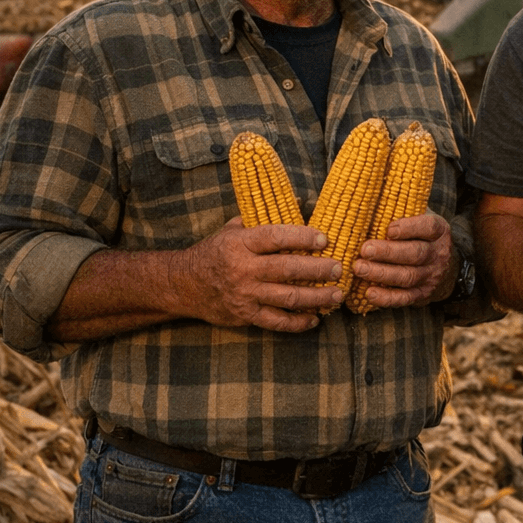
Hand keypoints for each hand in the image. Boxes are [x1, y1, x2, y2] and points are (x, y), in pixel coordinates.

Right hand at [175, 217, 342, 331]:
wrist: (184, 284)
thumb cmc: (216, 252)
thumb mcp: (233, 229)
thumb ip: (263, 217)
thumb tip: (301, 200)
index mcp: (241, 243)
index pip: (276, 237)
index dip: (302, 237)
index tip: (325, 239)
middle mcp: (243, 269)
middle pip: (288, 269)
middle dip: (318, 269)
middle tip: (339, 268)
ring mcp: (245, 295)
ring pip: (287, 297)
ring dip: (316, 297)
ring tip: (337, 294)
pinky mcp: (245, 315)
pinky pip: (277, 321)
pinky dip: (298, 322)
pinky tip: (315, 317)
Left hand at [350, 213, 456, 309]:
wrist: (444, 266)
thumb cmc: (420, 236)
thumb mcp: (421, 218)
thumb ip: (403, 209)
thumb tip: (368, 194)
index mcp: (439, 230)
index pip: (428, 227)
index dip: (409, 228)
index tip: (389, 229)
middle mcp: (438, 253)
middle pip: (415, 254)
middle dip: (388, 253)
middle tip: (364, 250)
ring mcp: (431, 276)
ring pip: (408, 276)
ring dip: (382, 274)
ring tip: (359, 268)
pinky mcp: (422, 294)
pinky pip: (405, 298)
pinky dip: (387, 298)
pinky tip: (369, 293)